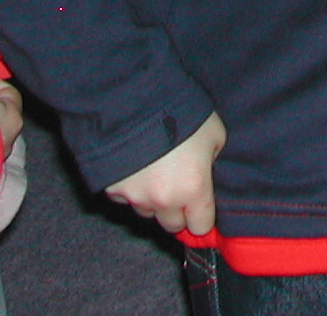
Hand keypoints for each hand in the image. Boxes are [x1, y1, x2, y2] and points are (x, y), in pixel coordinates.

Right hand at [105, 112, 225, 237]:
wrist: (135, 100)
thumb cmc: (182, 113)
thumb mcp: (214, 134)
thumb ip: (213, 161)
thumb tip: (206, 174)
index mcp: (193, 190)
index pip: (201, 227)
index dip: (202, 217)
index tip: (200, 208)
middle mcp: (164, 201)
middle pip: (172, 225)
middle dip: (177, 210)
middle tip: (178, 186)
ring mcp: (135, 197)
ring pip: (147, 212)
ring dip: (153, 200)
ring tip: (155, 171)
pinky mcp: (112, 189)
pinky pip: (125, 199)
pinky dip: (130, 188)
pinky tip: (135, 166)